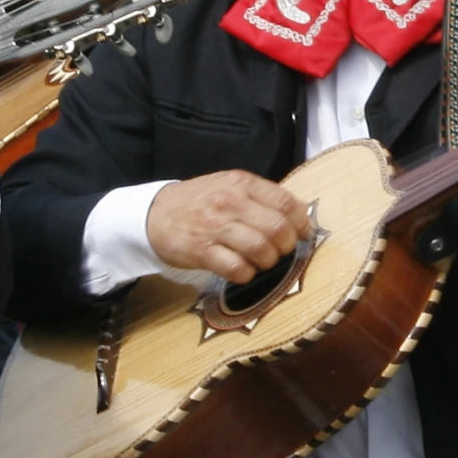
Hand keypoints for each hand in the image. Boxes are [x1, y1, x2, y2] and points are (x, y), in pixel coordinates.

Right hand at [145, 170, 310, 283]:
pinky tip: (242, 271)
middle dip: (286, 246)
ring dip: (267, 262)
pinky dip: (246, 274)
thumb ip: (262, 197)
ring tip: (261, 261)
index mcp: (241, 183)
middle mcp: (230, 201)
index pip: (286, 203)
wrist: (155, 213)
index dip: (301, 223)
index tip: (302, 234)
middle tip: (280, 251)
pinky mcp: (202, 250)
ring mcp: (215, 226)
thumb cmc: (200, 202)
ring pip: (260, 249)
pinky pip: (237, 268)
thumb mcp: (230, 186)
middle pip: (278, 228)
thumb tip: (300, 214)